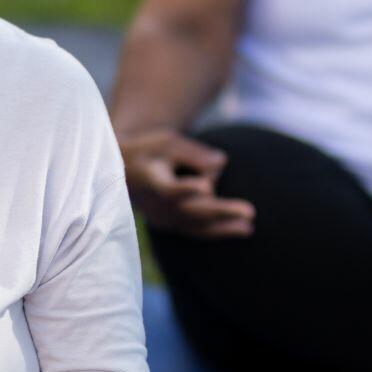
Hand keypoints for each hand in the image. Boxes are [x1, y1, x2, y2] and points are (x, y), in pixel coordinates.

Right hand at [121, 129, 254, 237]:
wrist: (121, 172)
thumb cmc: (148, 151)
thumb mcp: (166, 142)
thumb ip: (193, 153)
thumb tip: (221, 163)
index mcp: (152, 181)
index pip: (170, 189)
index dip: (187, 189)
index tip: (206, 186)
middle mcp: (157, 205)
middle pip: (192, 211)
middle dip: (221, 211)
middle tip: (250, 212)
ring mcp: (163, 218)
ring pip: (197, 226)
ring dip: (224, 226)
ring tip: (249, 227)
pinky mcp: (170, 224)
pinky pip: (197, 230)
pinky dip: (218, 230)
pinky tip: (243, 229)